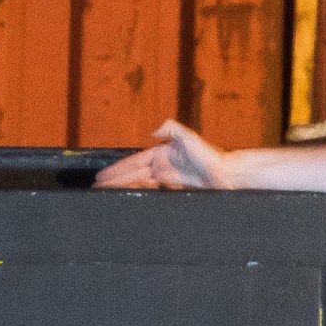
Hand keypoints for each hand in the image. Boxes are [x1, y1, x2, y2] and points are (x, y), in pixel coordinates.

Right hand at [94, 120, 233, 189]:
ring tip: (109, 194)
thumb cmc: (211, 156)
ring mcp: (169, 174)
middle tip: (97, 188)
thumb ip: (172, 129)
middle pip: (133, 174)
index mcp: (161, 153)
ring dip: (125, 187)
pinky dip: (142, 192)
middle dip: (115, 180)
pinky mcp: (178, 185)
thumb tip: (153, 131)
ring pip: (141, 182)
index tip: (101, 177)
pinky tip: (133, 196)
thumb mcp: (190, 137)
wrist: (228, 175)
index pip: (133, 163)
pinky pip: (154, 190)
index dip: (117, 170)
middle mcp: (163, 163)